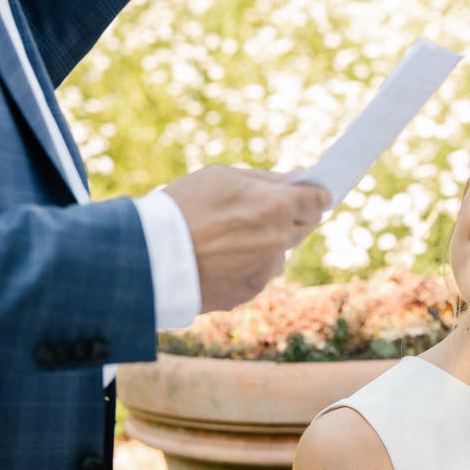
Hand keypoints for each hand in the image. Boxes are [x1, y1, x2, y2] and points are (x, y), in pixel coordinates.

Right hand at [163, 166, 328, 312]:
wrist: (150, 257)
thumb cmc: (184, 207)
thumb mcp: (223, 177)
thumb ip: (267, 180)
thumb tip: (298, 178)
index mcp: (277, 206)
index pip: (318, 200)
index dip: (313, 194)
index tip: (309, 193)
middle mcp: (279, 241)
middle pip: (302, 227)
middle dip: (289, 217)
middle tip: (261, 211)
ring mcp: (265, 270)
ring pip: (278, 253)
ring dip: (265, 244)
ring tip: (226, 238)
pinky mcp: (248, 292)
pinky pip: (256, 274)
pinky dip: (244, 267)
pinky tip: (216, 259)